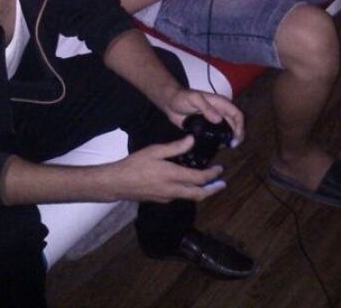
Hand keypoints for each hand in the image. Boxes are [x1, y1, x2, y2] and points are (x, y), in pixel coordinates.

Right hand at [111, 137, 226, 201]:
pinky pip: (179, 197)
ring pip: (190, 197)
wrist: (117, 183)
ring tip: (208, 184)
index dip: (213, 175)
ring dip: (201, 191)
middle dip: (213, 189)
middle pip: (199, 194)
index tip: (220, 169)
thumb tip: (192, 140)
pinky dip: (188, 191)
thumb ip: (175, 147)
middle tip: (222, 183)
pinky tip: (187, 184)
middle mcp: (173, 190)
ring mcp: (167, 198)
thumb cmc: (135, 165)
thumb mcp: (155, 151)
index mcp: (173, 176)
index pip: (200, 178)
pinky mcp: (160, 200)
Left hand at [163, 88, 244, 145]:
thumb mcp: (194, 99)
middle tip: (232, 146)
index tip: (235, 139)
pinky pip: (218, 133)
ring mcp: (214, 119)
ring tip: (226, 147)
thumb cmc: (182, 97)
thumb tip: (219, 120)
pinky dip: (220, 140)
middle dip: (237, 135)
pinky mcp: (207, 126)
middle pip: (235, 123)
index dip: (240, 127)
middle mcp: (220, 111)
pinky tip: (217, 146)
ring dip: (229, 138)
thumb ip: (206, 108)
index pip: (237, 114)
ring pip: (228, 129)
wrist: (170, 102)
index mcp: (220, 103)